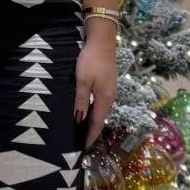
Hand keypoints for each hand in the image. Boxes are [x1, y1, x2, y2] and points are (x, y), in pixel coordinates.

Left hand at [73, 24, 115, 148]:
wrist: (102, 41)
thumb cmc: (91, 60)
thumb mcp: (82, 80)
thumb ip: (81, 100)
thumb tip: (78, 120)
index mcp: (105, 99)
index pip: (97, 124)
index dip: (90, 136)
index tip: (82, 148)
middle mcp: (110, 98)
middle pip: (100, 119)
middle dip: (90, 132)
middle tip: (79, 143)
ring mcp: (110, 91)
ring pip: (100, 112)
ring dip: (91, 122)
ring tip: (80, 131)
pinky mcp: (107, 85)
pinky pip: (99, 104)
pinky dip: (92, 112)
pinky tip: (85, 113)